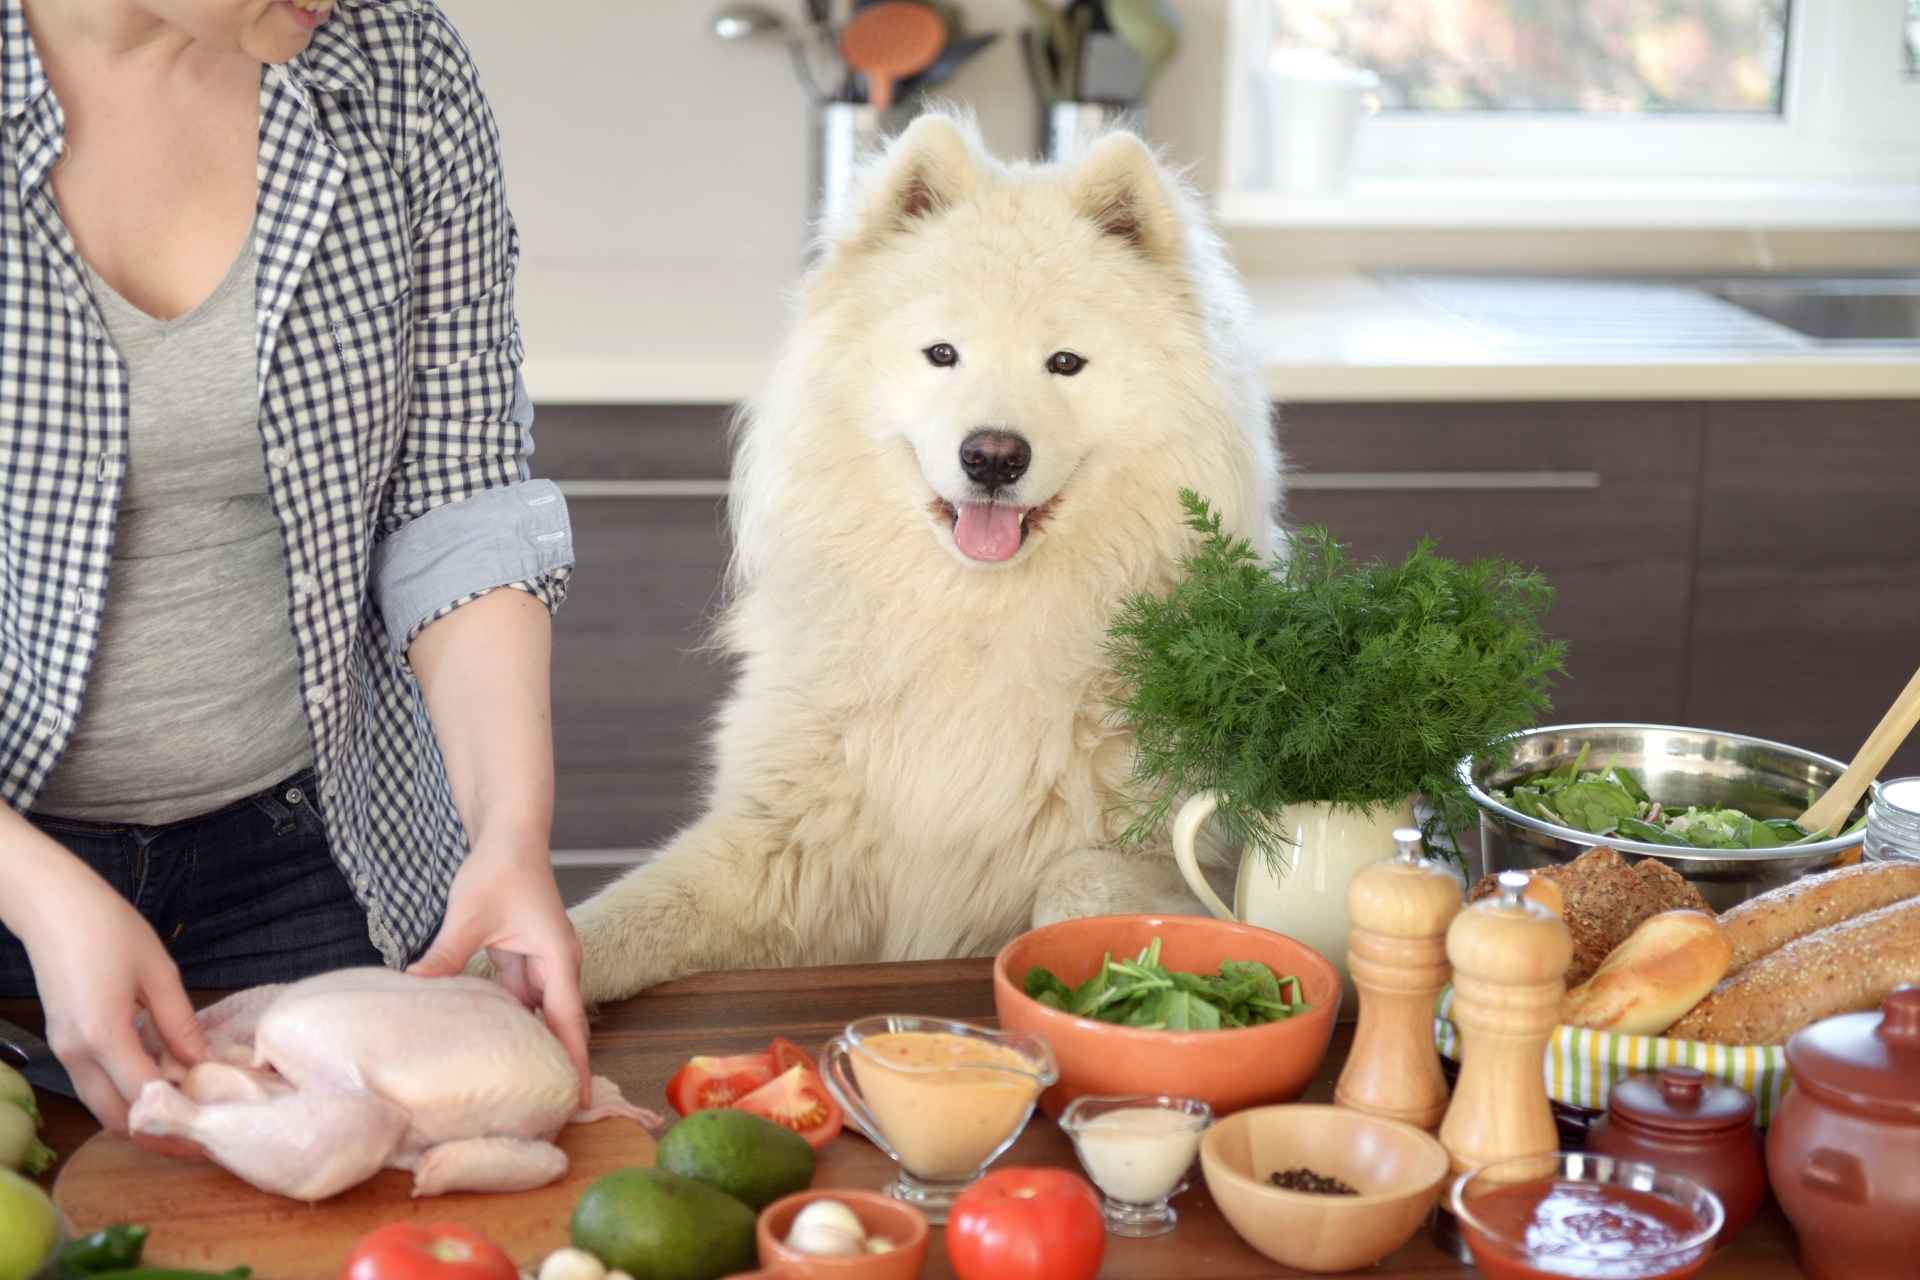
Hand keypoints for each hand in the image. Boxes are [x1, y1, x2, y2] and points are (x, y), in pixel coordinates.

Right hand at [6, 835, 206, 1140]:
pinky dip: (126, 1095)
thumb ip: (180, 1022)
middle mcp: (78, 1053)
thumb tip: (202, 1063)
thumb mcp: (158, 971)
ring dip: (141, 1119)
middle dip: (158, 1135)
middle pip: (117, 1117)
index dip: (182, 1120)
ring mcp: (65, 1051)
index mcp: (104, 1035)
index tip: (215, 1130)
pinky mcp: (64, 1043)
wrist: (53, 907)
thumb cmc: (109, 929)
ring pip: (102, 1106)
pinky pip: (96, 1084)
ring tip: (187, 1115)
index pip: (146, 1097)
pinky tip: (161, 1084)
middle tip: (201, 1137)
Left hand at [407, 837, 590, 1102]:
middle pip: (564, 1025)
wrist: (510, 837)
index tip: (578, 1100)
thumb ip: (447, 955)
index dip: (574, 1062)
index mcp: (557, 957)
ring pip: (544, 1016)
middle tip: (551, 1112)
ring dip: (537, 1047)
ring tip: (525, 1092)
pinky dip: (515, 1025)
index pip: (568, 1021)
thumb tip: (413, 986)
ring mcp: (543, 963)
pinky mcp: (526, 959)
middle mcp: (558, 965)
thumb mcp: (469, 915)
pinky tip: (494, 1048)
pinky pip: (524, 1001)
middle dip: (561, 1065)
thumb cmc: (498, 870)